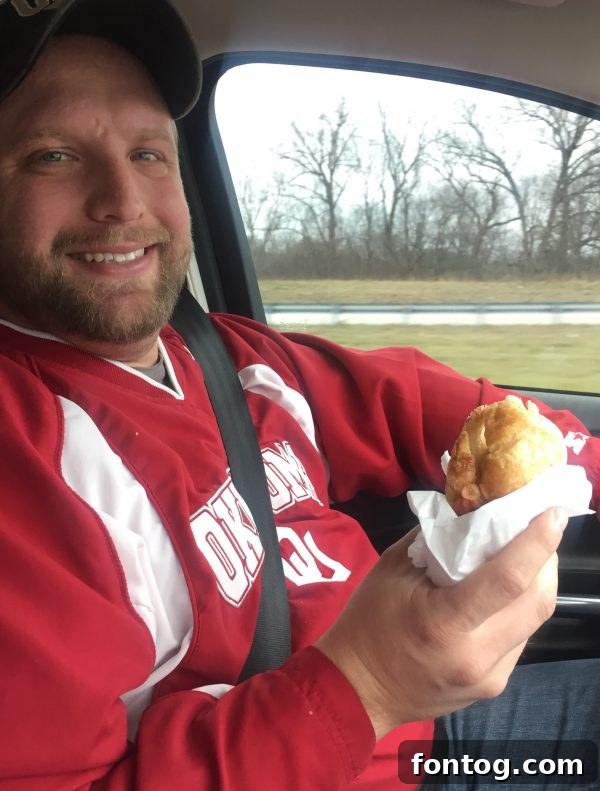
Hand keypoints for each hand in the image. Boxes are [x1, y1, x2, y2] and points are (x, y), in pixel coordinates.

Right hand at [315, 507, 566, 739]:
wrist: (357, 689)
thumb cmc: (367, 621)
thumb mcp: (392, 567)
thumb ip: (437, 537)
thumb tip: (474, 510)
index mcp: (445, 623)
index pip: (507, 580)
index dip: (537, 543)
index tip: (553, 512)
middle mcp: (477, 655)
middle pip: (536, 600)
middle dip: (546, 558)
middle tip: (538, 527)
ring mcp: (490, 676)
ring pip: (535, 620)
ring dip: (537, 582)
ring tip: (524, 554)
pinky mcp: (494, 684)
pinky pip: (521, 637)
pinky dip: (520, 606)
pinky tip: (503, 592)